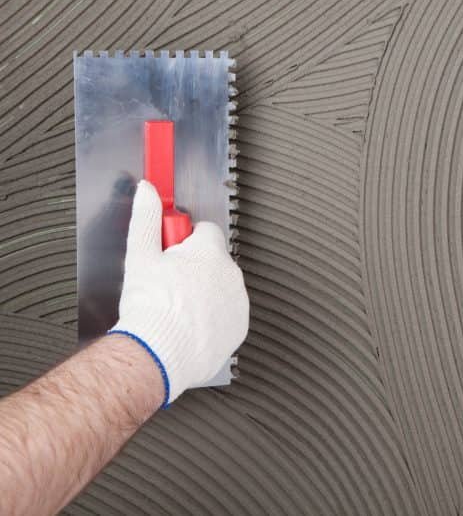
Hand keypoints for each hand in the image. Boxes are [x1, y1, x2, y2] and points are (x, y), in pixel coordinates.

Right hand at [111, 180, 247, 406]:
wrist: (159, 353)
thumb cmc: (150, 308)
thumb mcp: (140, 256)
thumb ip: (146, 218)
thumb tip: (147, 192)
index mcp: (210, 252)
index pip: (205, 231)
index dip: (184, 241)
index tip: (171, 252)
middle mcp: (231, 273)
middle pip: (213, 260)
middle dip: (194, 268)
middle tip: (168, 284)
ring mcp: (238, 301)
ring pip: (221, 287)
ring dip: (204, 293)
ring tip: (176, 308)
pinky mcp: (240, 326)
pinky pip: (227, 314)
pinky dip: (212, 317)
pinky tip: (189, 325)